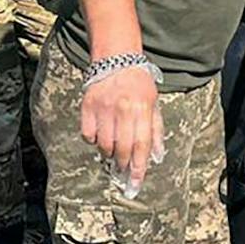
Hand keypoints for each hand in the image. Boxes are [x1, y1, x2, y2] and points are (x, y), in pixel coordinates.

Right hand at [79, 65, 164, 192]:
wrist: (116, 59)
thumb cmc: (139, 83)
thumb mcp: (153, 104)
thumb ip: (155, 131)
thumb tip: (156, 157)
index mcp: (142, 109)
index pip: (141, 145)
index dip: (139, 168)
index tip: (135, 184)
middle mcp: (123, 109)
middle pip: (122, 148)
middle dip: (123, 164)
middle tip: (123, 169)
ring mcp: (103, 108)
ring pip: (104, 145)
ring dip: (109, 153)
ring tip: (113, 150)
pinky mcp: (87, 106)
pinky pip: (88, 135)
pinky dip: (94, 140)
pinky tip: (100, 134)